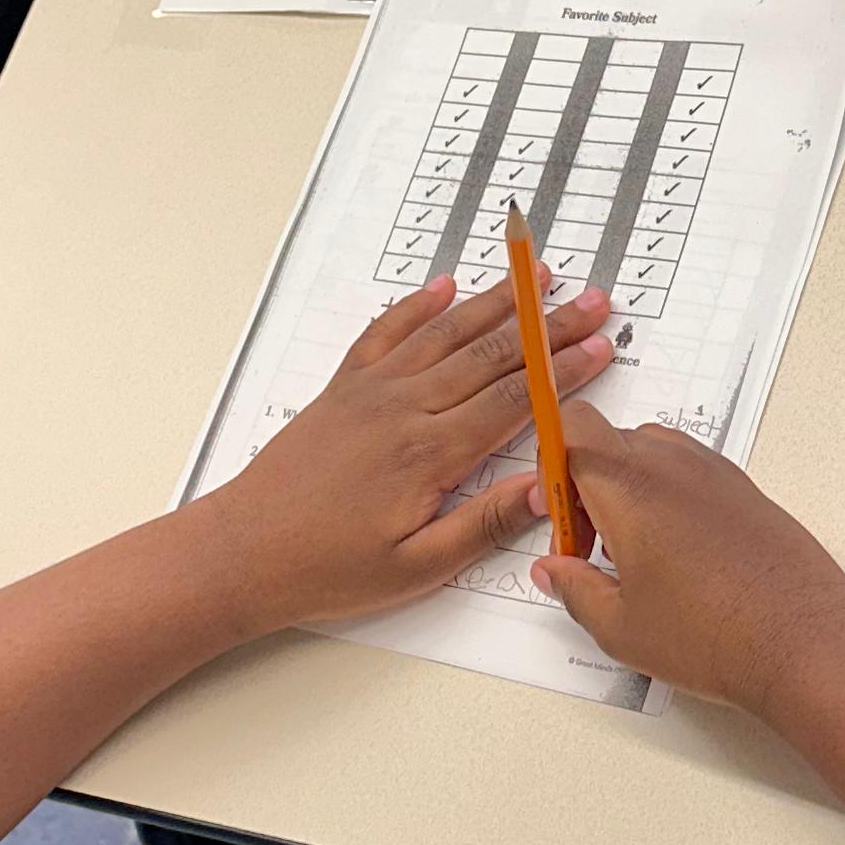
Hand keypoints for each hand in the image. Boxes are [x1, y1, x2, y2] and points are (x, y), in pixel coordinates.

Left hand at [216, 271, 616, 634]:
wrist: (242, 551)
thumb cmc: (325, 568)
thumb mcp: (417, 567)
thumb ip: (485, 524)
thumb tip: (546, 488)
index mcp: (428, 454)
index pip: (516, 401)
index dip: (565, 372)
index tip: (602, 347)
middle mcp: (402, 409)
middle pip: (492, 355)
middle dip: (548, 326)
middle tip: (592, 301)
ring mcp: (369, 392)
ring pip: (445, 333)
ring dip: (496, 302)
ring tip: (535, 276)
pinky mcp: (341, 389)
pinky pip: (386, 332)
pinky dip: (418, 306)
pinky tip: (444, 287)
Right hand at [534, 407, 844, 722]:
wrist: (806, 644)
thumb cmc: (719, 635)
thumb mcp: (621, 627)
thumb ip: (575, 590)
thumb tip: (554, 573)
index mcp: (628, 485)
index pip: (572, 425)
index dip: (551, 463)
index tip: (559, 515)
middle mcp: (672, 464)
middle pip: (609, 439)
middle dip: (587, 484)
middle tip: (592, 547)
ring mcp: (715, 473)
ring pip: (652, 453)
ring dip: (631, 488)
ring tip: (638, 556)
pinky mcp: (747, 491)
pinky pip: (691, 473)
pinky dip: (671, 498)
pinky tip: (681, 559)